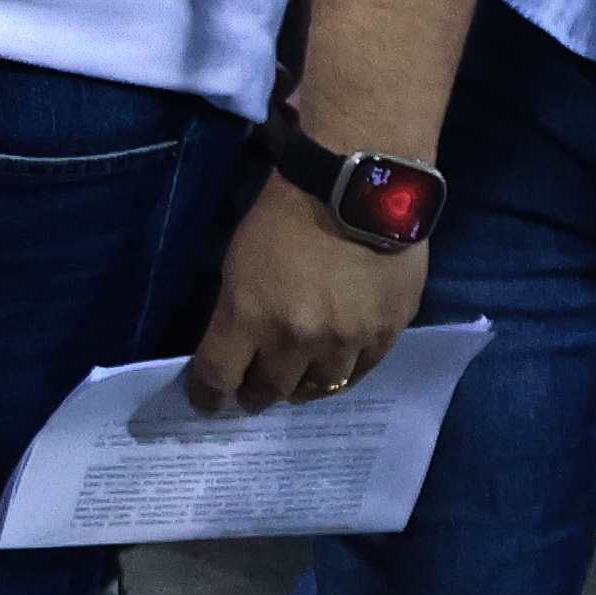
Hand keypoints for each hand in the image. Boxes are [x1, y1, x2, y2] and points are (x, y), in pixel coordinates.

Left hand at [178, 179, 431, 419]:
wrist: (358, 191)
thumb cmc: (286, 217)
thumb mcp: (239, 263)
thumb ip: (237, 313)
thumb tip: (238, 349)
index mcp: (249, 317)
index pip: (218, 377)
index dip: (209, 396)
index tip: (209, 403)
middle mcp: (296, 338)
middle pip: (270, 391)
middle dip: (257, 394)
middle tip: (255, 393)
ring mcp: (345, 340)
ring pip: (318, 389)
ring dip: (302, 387)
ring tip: (298, 382)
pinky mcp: (386, 333)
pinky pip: (361, 373)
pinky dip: (343, 373)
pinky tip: (334, 365)